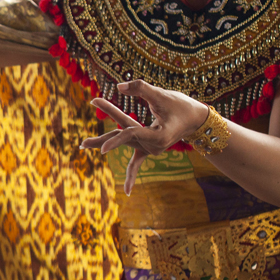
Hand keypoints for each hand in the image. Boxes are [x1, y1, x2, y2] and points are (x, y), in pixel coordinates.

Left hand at [79, 80, 209, 195]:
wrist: (198, 119)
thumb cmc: (182, 106)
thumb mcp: (162, 95)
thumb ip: (141, 88)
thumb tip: (118, 87)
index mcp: (157, 136)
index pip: (130, 132)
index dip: (113, 129)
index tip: (99, 138)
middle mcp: (153, 146)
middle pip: (122, 140)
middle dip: (101, 141)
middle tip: (81, 144)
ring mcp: (151, 148)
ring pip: (124, 142)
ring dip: (105, 141)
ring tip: (82, 144)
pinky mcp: (149, 148)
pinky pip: (137, 162)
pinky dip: (132, 175)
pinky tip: (128, 193)